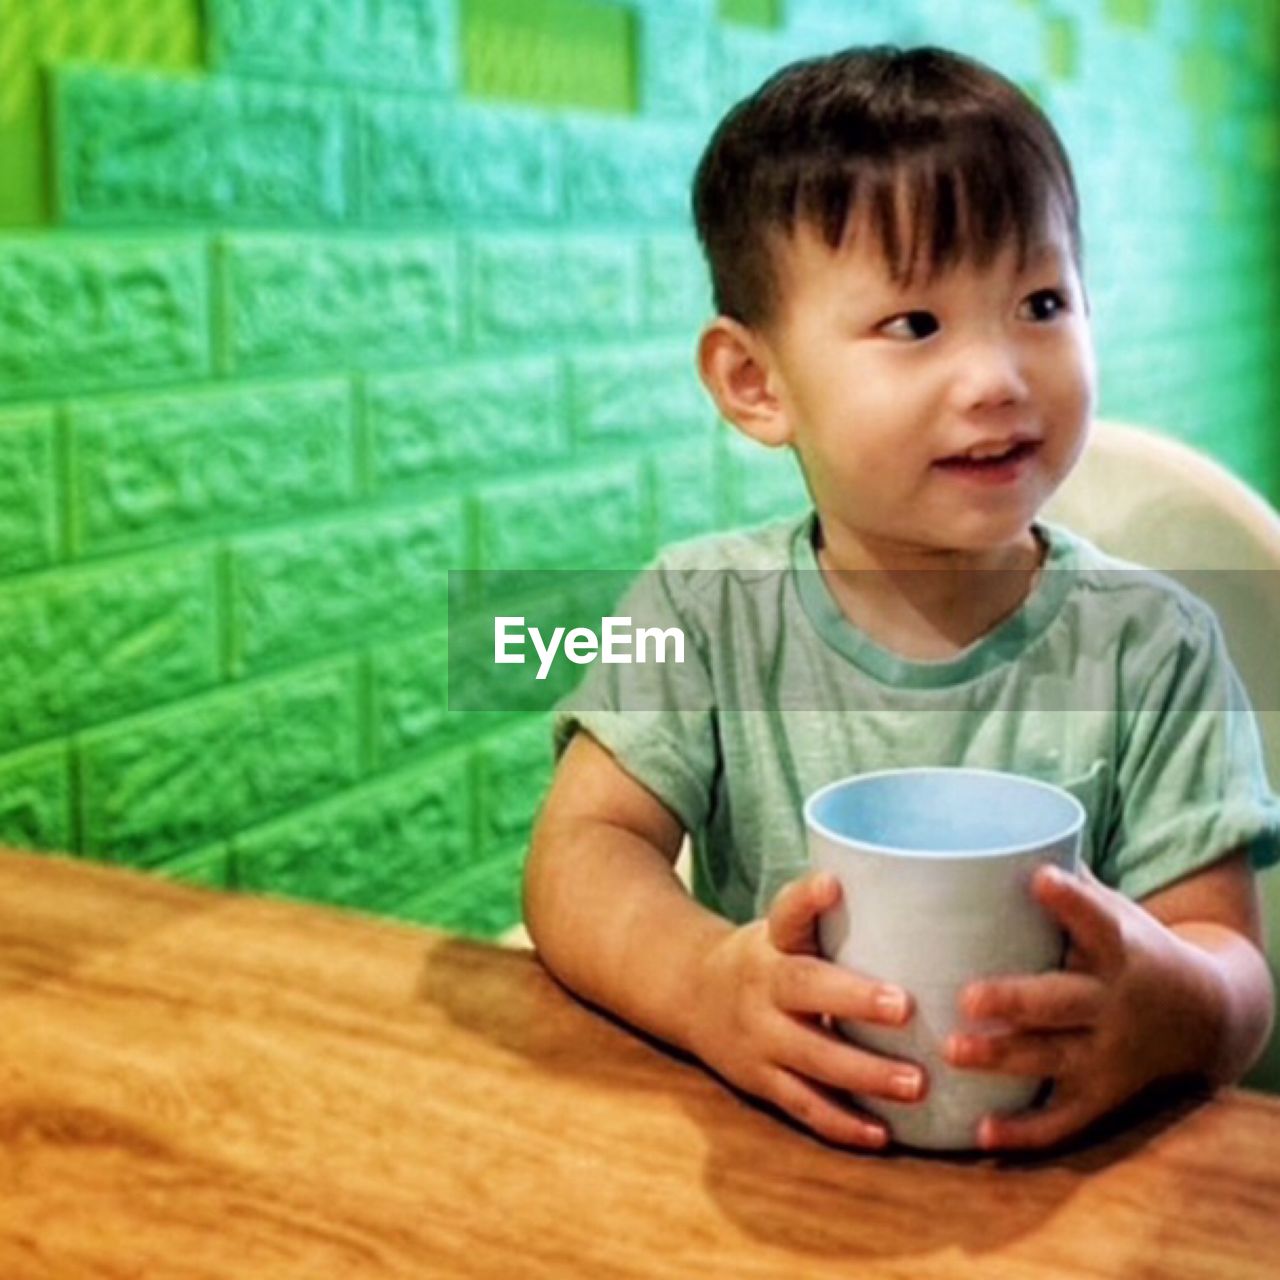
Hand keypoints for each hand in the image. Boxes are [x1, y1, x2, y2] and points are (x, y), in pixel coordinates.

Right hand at [689, 870, 926, 1148]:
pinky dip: (841, 1124)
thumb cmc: (766, 957)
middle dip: (854, 999)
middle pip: (802, 988)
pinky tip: (882, 1134)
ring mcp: (759, 1037)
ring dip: (864, 1074)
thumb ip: (828, 924)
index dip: (807, 898)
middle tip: (906, 1007)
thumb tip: (916, 903)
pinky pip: (803, 1105)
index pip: (786, 913)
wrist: (689, 993)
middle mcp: (762, 984)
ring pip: (810, 1057)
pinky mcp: (760, 1080)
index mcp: (772, 941)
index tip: (832, 884)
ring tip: (917, 1083)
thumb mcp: (782, 929)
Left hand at [945, 863, 1211, 1151]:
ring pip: (1052, 1058)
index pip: (1096, 919)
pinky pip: (1063, 1120)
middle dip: (1015, 1000)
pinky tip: (980, 1132)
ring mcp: (1109, 1053)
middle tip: (966, 995)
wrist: (1210, 1015)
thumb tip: (992, 826)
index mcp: (1119, 949)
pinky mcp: (1102, 1094)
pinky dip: (1024, 1131)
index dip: (1071, 901)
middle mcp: (1114, 1003)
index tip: (1042, 880)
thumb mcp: (1115, 909)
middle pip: (1062, 1001)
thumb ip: (1064, 877)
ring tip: (952, 1052)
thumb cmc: (1135, 947)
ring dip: (1002, 1057)